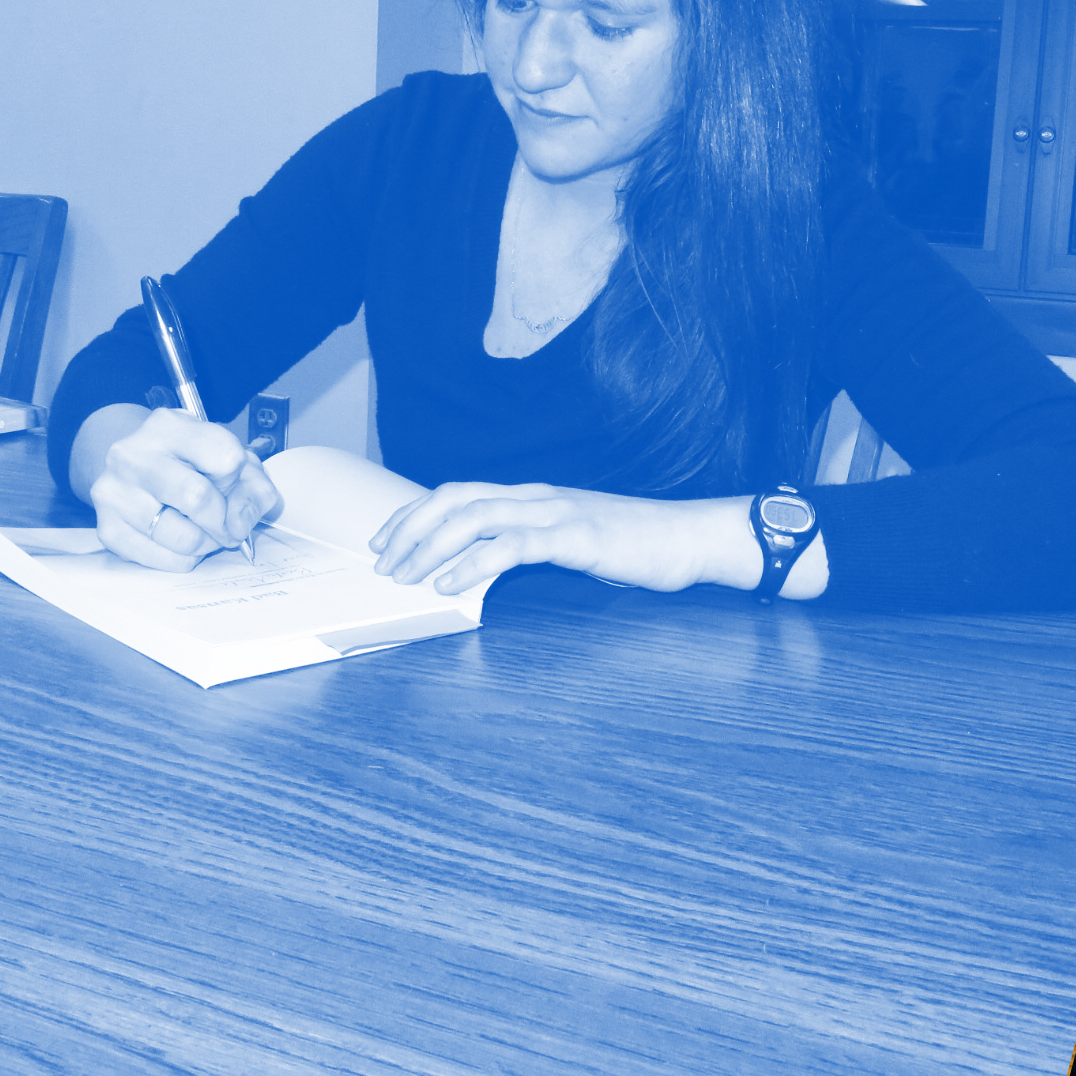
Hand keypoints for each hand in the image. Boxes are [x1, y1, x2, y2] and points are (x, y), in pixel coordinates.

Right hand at [78, 404, 281, 572]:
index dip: (239, 479)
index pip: (225, 457)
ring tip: (204, 532)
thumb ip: (253, 487)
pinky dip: (185, 558)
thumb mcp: (229, 457)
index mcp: (169, 426)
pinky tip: (181, 540)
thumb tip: (239, 523)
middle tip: (228, 525)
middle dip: (225, 521)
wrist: (132, 468)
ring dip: (207, 543)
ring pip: (183, 536)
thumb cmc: (188, 462)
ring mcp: (114, 492)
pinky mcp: (107, 528)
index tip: (233, 484)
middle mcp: (133, 455)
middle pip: (198, 498)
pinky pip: (164, 558)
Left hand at [367, 484, 771, 594]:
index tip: (387, 539)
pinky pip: (512, 544)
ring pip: (474, 516)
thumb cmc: (639, 544)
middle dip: (411, 528)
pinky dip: (473, 561)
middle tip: (384, 561)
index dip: (416, 513)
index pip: (460, 493)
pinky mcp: (574, 536)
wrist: (691, 538)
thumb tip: (493, 568)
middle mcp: (538, 497)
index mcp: (535, 497)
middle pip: (455, 498)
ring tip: (407, 573)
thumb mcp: (576, 542)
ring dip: (431, 545)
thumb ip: (536, 547)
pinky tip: (452, 581)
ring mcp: (557, 513)